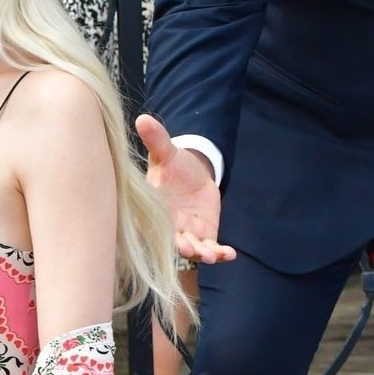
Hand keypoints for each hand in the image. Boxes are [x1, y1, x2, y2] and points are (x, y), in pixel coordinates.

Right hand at [135, 114, 235, 264]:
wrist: (192, 174)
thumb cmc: (172, 165)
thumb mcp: (166, 152)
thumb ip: (156, 140)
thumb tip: (143, 119)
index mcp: (152, 210)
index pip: (151, 225)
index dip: (158, 234)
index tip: (169, 237)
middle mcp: (167, 227)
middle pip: (173, 241)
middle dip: (183, 247)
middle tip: (191, 249)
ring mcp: (186, 234)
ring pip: (194, 248)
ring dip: (202, 254)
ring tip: (212, 255)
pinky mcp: (204, 235)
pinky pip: (211, 247)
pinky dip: (221, 254)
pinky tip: (230, 254)